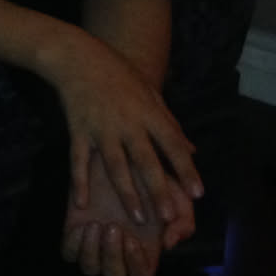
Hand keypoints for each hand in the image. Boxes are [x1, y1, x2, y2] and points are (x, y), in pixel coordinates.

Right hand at [43, 27, 202, 228]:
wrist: (78, 57)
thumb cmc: (118, 73)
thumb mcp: (150, 92)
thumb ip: (170, 123)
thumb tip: (192, 150)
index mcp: (149, 113)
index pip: (172, 146)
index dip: (186, 170)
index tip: (198, 193)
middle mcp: (127, 124)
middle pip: (146, 162)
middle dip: (159, 190)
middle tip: (168, 217)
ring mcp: (101, 129)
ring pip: (116, 167)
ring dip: (127, 193)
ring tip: (137, 217)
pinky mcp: (78, 131)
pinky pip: (80, 161)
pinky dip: (80, 183)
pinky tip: (82, 203)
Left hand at [60, 149, 194, 275]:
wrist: (118, 157)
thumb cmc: (151, 180)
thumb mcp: (177, 198)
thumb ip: (182, 221)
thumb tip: (168, 244)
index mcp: (143, 249)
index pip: (140, 275)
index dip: (135, 264)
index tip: (132, 240)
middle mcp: (118, 251)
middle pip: (113, 274)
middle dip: (112, 254)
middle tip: (112, 228)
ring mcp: (95, 244)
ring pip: (90, 267)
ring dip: (92, 251)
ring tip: (95, 225)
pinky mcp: (75, 233)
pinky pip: (69, 253)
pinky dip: (74, 245)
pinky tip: (81, 226)